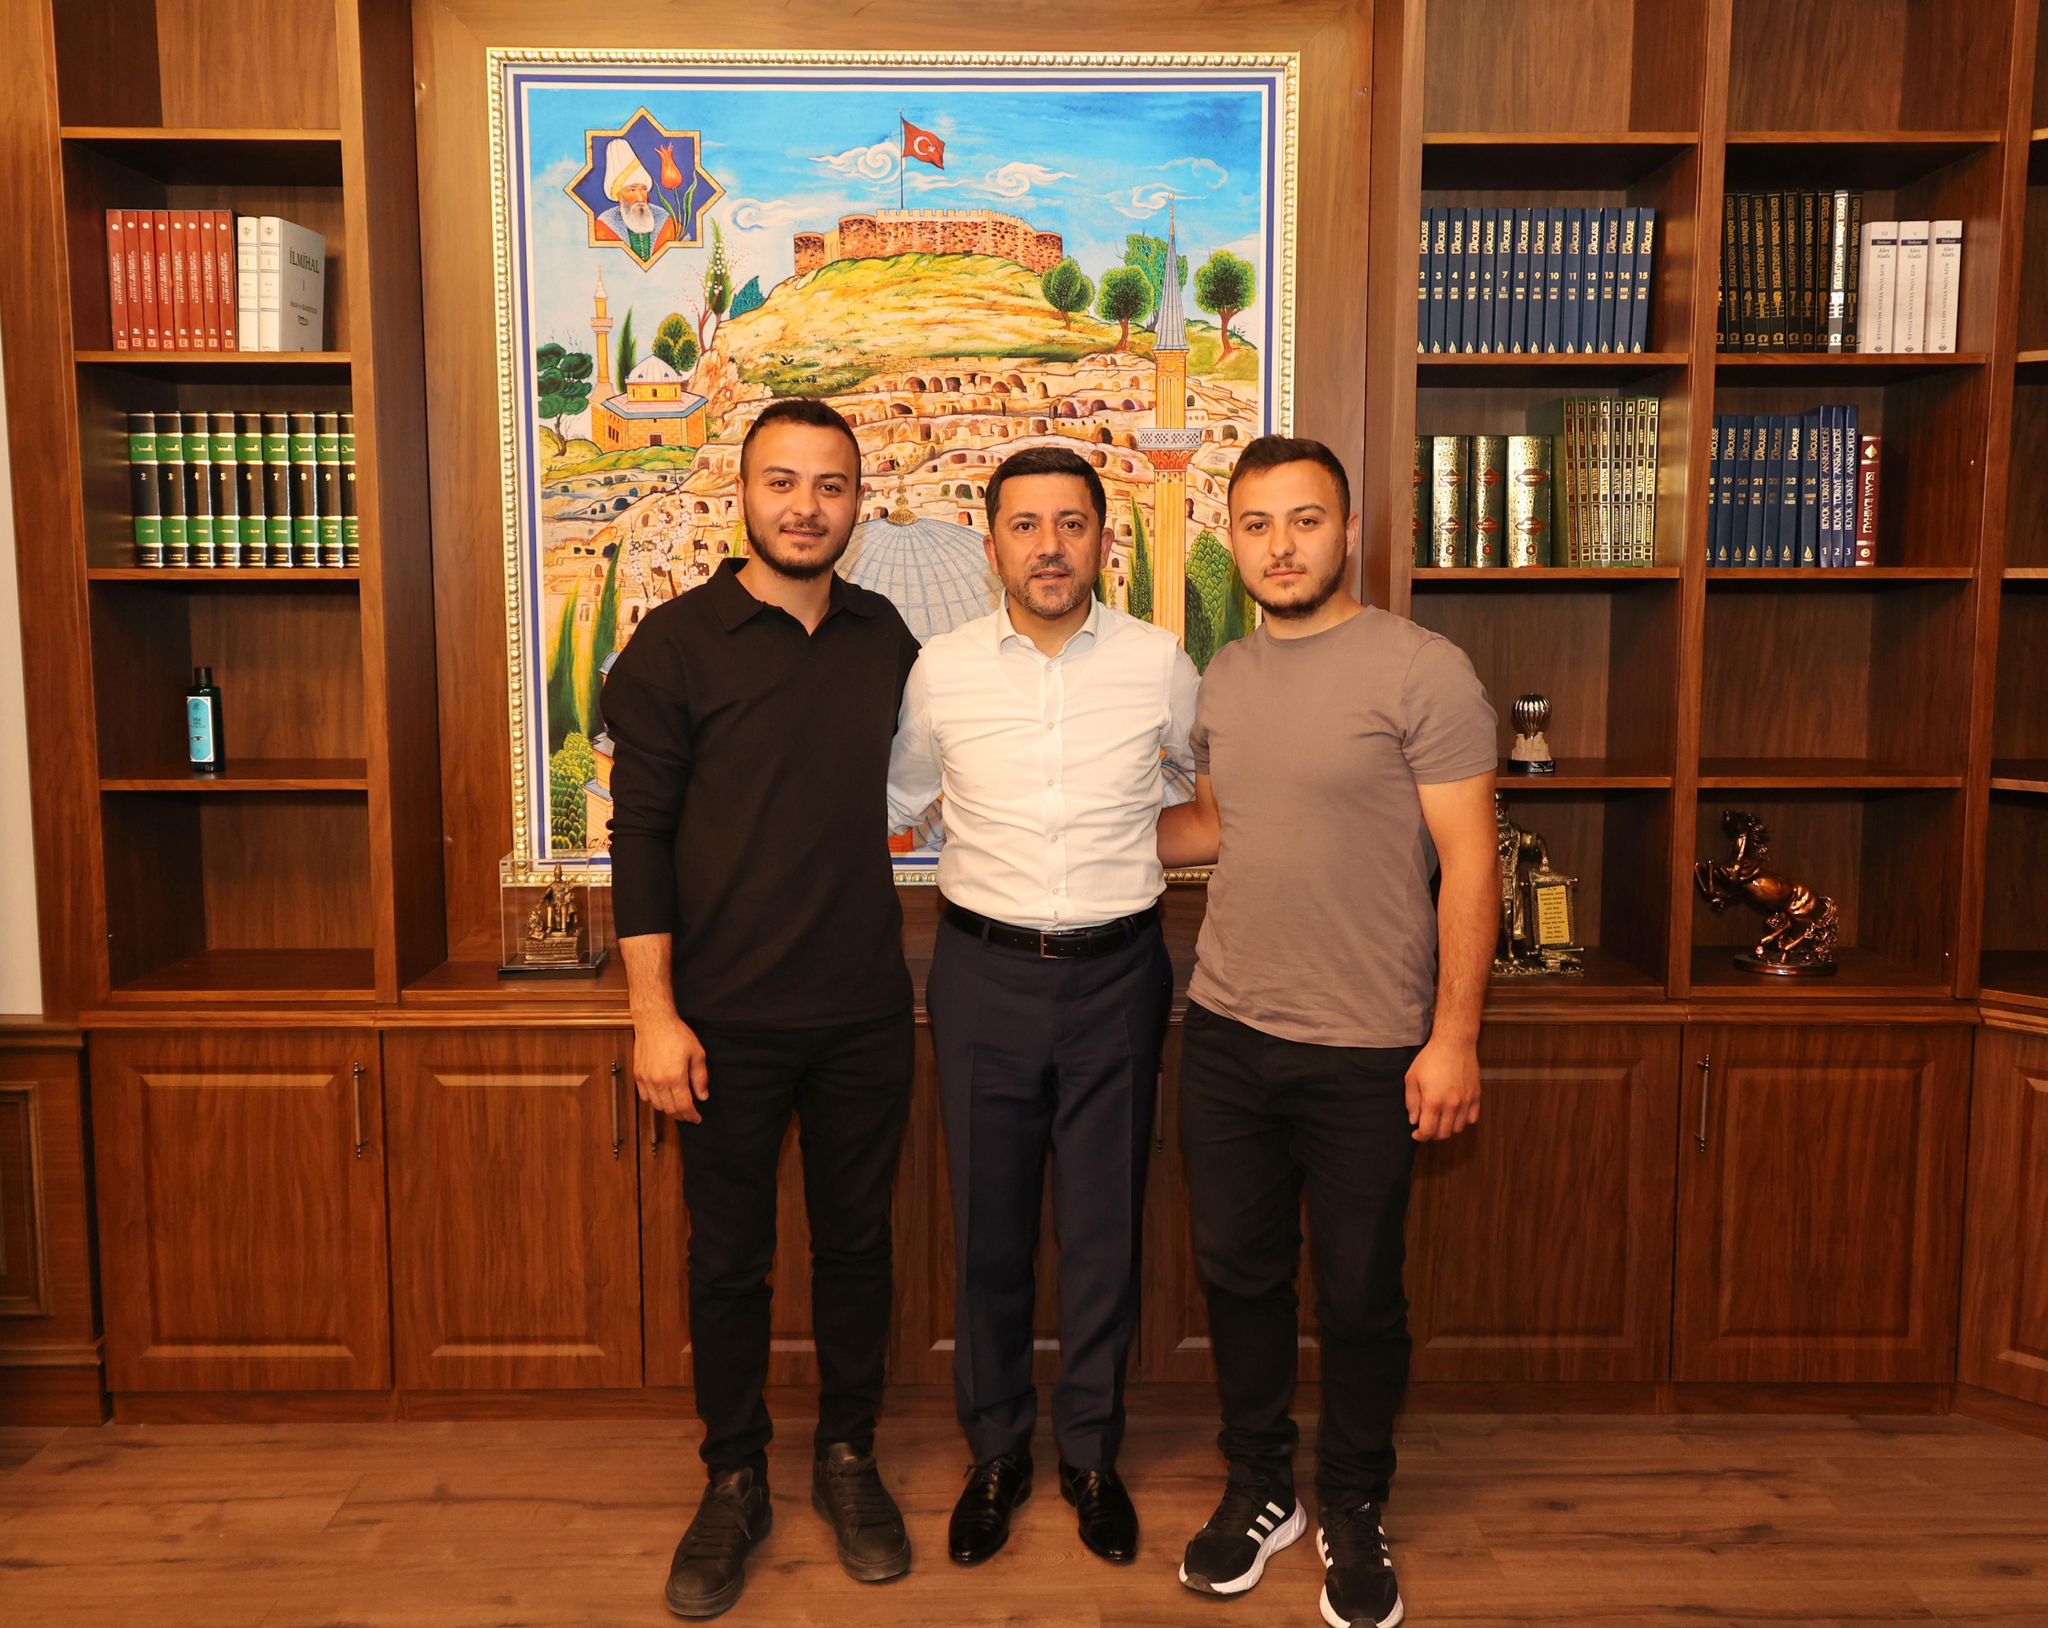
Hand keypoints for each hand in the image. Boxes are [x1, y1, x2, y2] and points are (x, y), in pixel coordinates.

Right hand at [633, 1010, 709, 1124]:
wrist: (655, 1022)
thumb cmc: (676, 1034)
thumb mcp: (697, 1053)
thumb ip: (700, 1077)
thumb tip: (702, 1096)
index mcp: (675, 1077)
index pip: (684, 1106)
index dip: (691, 1116)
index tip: (697, 1118)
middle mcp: (659, 1081)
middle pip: (670, 1109)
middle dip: (681, 1116)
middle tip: (689, 1115)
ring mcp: (646, 1079)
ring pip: (657, 1105)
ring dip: (668, 1110)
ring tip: (678, 1108)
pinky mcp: (638, 1075)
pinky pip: (645, 1097)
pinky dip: (654, 1101)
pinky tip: (663, 1098)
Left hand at [1405, 1037, 1480, 1140]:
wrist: (1454, 1043)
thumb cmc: (1431, 1058)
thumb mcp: (1412, 1078)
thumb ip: (1411, 1102)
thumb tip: (1414, 1120)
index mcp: (1433, 1101)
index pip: (1428, 1131)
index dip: (1420, 1136)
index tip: (1416, 1134)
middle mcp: (1452, 1105)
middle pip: (1444, 1133)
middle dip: (1432, 1134)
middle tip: (1427, 1127)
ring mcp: (1466, 1101)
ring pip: (1458, 1128)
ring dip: (1448, 1129)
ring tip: (1440, 1120)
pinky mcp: (1476, 1096)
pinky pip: (1472, 1118)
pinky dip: (1463, 1121)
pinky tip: (1455, 1114)